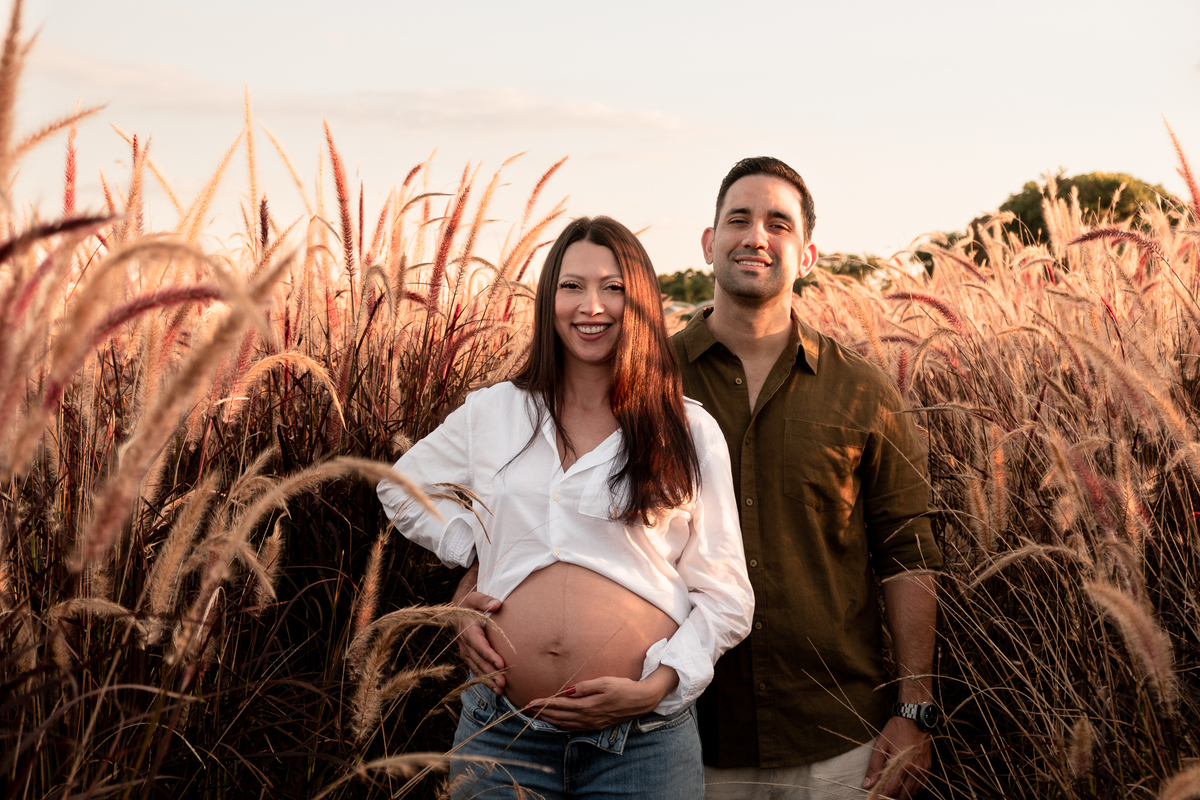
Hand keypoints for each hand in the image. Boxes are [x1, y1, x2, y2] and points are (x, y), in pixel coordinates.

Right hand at [453, 587, 505, 693]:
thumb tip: (496, 604)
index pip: (479, 645)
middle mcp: (464, 643)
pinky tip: (495, 688)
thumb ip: (485, 600)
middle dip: (490, 673)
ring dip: (488, 680)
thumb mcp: (475, 597)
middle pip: (478, 660)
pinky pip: (476, 669)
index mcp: (467, 630)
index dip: (489, 655)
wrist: (457, 610)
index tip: (501, 664)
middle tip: (503, 683)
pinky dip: (484, 679)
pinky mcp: (468, 656)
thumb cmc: (470, 603)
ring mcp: (465, 651)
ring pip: (476, 668)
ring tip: (500, 689)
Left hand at [524, 666, 676, 730]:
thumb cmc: (624, 687)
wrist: (641, 701)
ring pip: (565, 724)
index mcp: (588, 706)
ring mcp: (592, 723)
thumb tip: (568, 690)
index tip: (531, 702)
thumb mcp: (605, 682)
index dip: (545, 704)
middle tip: (527, 709)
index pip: (561, 705)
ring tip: (537, 715)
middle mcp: (588, 718)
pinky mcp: (596, 725)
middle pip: (560, 716)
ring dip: (550, 720)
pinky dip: (561, 725)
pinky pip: (574, 728)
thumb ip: (585, 687)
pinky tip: (556, 722)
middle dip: (542, 712)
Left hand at [862, 717, 931, 798]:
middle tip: (881, 796)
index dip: (881, 796)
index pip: (891, 789)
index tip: (874, 797)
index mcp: (901, 764)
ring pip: (913, 792)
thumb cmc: (895, 730)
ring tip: (892, 795)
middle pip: (902, 794)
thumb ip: (874, 766)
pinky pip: (922, 786)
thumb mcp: (880, 746)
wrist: (914, 719)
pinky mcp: (928, 767)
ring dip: (902, 796)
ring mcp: (923, 769)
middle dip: (891, 798)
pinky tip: (906, 790)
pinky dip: (913, 791)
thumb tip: (867, 784)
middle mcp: (914, 769)